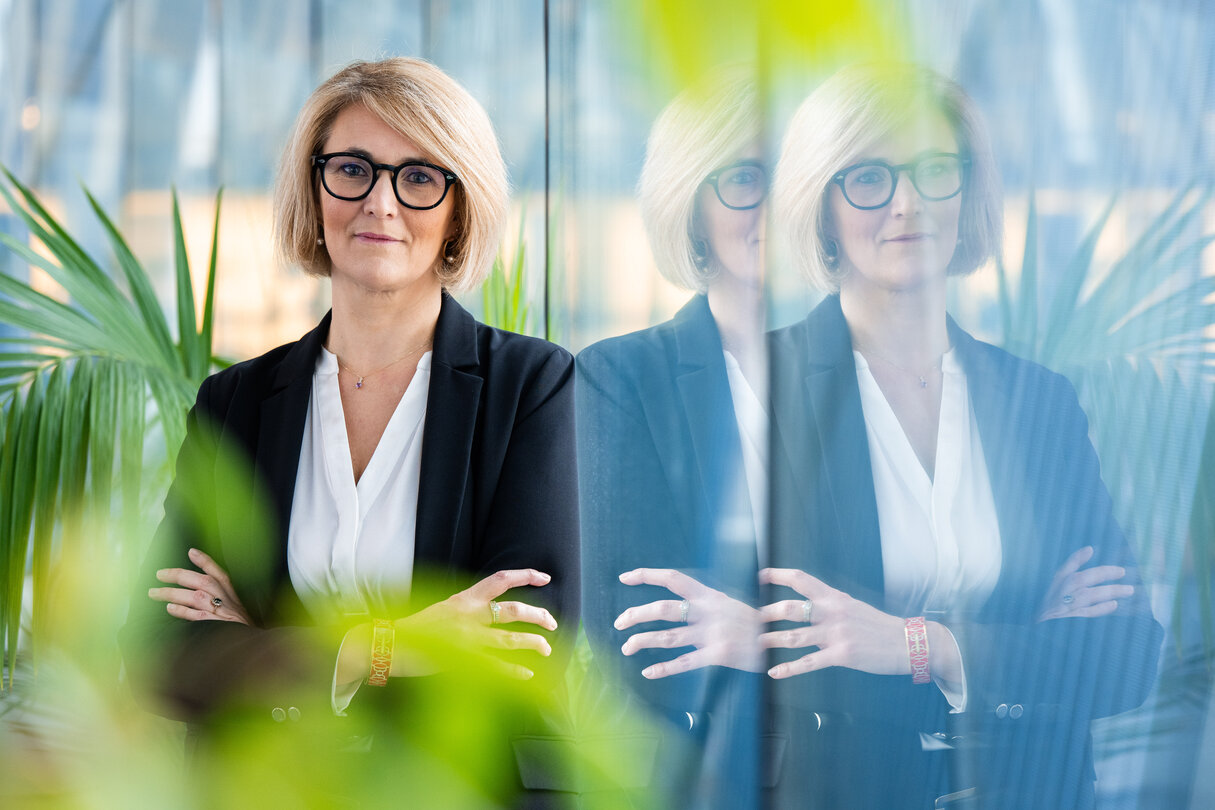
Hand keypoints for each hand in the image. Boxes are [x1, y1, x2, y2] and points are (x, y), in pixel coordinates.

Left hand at [148, 547, 251, 624]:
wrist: (248, 642)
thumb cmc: (237, 622)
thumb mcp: (233, 603)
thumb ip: (217, 591)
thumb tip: (195, 579)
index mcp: (230, 591)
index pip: (218, 571)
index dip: (205, 560)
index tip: (191, 551)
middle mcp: (224, 598)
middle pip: (202, 581)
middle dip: (179, 575)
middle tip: (159, 574)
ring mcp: (219, 611)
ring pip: (194, 597)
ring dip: (172, 593)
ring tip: (154, 593)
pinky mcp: (213, 625)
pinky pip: (195, 616)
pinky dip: (182, 611)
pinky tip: (169, 608)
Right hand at [393, 568, 557, 679]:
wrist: (391, 645)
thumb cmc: (417, 629)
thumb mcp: (445, 609)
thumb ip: (469, 608)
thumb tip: (492, 610)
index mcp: (464, 598)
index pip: (500, 579)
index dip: (525, 576)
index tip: (545, 577)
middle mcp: (468, 614)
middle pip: (512, 609)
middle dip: (538, 615)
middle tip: (553, 622)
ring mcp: (466, 638)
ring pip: (508, 638)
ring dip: (532, 643)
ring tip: (547, 648)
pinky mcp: (461, 660)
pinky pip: (494, 666)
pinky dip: (513, 671)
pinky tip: (527, 674)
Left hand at [614, 568, 762, 677]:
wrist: (779, 640)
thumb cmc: (752, 623)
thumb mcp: (729, 604)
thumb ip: (705, 603)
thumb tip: (680, 598)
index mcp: (710, 596)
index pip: (674, 579)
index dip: (647, 575)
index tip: (624, 577)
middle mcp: (709, 612)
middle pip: (665, 609)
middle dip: (637, 615)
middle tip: (619, 623)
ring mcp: (713, 634)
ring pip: (670, 636)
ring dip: (643, 641)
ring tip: (626, 647)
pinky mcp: (719, 655)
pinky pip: (686, 662)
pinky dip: (665, 668)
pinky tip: (648, 672)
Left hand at [758, 568, 909, 678]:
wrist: (908, 642)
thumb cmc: (879, 627)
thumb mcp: (853, 607)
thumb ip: (830, 605)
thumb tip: (809, 604)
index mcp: (835, 597)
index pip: (802, 580)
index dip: (778, 575)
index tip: (760, 575)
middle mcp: (832, 611)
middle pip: (791, 608)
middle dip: (768, 613)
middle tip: (751, 618)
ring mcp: (836, 633)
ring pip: (795, 636)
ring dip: (772, 640)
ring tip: (755, 644)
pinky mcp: (842, 654)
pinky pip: (809, 662)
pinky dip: (789, 668)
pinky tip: (774, 672)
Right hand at [1038, 546, 1132, 620]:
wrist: (1040, 617)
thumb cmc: (1052, 594)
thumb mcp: (1059, 576)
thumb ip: (1074, 561)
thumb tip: (1090, 548)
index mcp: (1062, 579)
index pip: (1078, 569)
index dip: (1094, 566)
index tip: (1112, 565)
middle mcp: (1064, 590)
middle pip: (1083, 579)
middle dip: (1104, 575)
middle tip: (1123, 572)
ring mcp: (1068, 604)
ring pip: (1089, 596)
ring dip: (1109, 592)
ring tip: (1129, 590)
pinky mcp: (1071, 617)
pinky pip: (1088, 612)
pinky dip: (1101, 608)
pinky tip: (1114, 605)